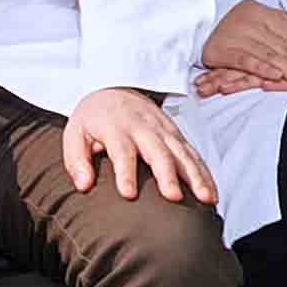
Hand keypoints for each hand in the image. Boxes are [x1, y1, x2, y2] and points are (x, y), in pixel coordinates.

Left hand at [61, 85, 216, 202]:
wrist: (113, 88)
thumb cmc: (93, 118)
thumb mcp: (75, 132)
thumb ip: (76, 159)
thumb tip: (83, 185)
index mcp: (115, 127)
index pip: (121, 150)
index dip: (125, 173)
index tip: (128, 194)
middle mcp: (143, 126)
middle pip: (158, 151)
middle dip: (167, 174)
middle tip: (173, 197)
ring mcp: (163, 129)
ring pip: (183, 152)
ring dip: (195, 175)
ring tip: (205, 198)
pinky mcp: (176, 134)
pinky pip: (194, 153)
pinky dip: (205, 172)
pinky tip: (211, 192)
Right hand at [195, 0, 286, 98]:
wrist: (194, 21)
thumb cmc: (238, 31)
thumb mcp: (265, 28)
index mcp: (268, 15)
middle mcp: (253, 21)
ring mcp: (236, 33)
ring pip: (271, 55)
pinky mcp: (221, 48)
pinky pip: (244, 59)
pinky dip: (260, 67)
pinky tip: (276, 75)